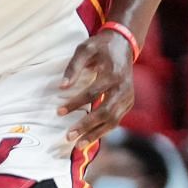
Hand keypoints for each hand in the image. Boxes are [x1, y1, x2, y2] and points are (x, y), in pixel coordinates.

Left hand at [58, 29, 135, 144]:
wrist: (124, 44)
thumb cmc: (100, 46)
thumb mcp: (85, 48)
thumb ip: (73, 67)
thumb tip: (62, 87)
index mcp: (113, 74)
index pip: (93, 93)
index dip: (75, 103)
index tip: (58, 112)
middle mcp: (123, 87)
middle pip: (106, 111)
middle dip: (87, 126)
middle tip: (68, 136)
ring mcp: (128, 96)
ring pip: (113, 120)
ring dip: (96, 133)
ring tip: (78, 144)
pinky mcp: (129, 102)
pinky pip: (117, 119)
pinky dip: (103, 130)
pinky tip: (90, 137)